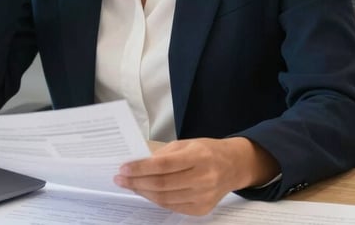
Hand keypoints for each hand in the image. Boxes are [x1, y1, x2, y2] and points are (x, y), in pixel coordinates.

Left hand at [113, 137, 278, 215]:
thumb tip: (137, 164)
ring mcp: (204, 196)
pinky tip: (146, 192)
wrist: (233, 166)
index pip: (164, 165)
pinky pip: (173, 207)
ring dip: (143, 192)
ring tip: (130, 185)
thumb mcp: (186, 143)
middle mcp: (203, 178)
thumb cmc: (207, 151)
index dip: (141, 168)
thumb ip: (163, 154)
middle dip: (136, 182)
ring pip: (165, 198)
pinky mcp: (202, 209)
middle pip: (162, 184)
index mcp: (198, 157)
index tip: (124, 168)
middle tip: (120, 178)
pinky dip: (156, 200)